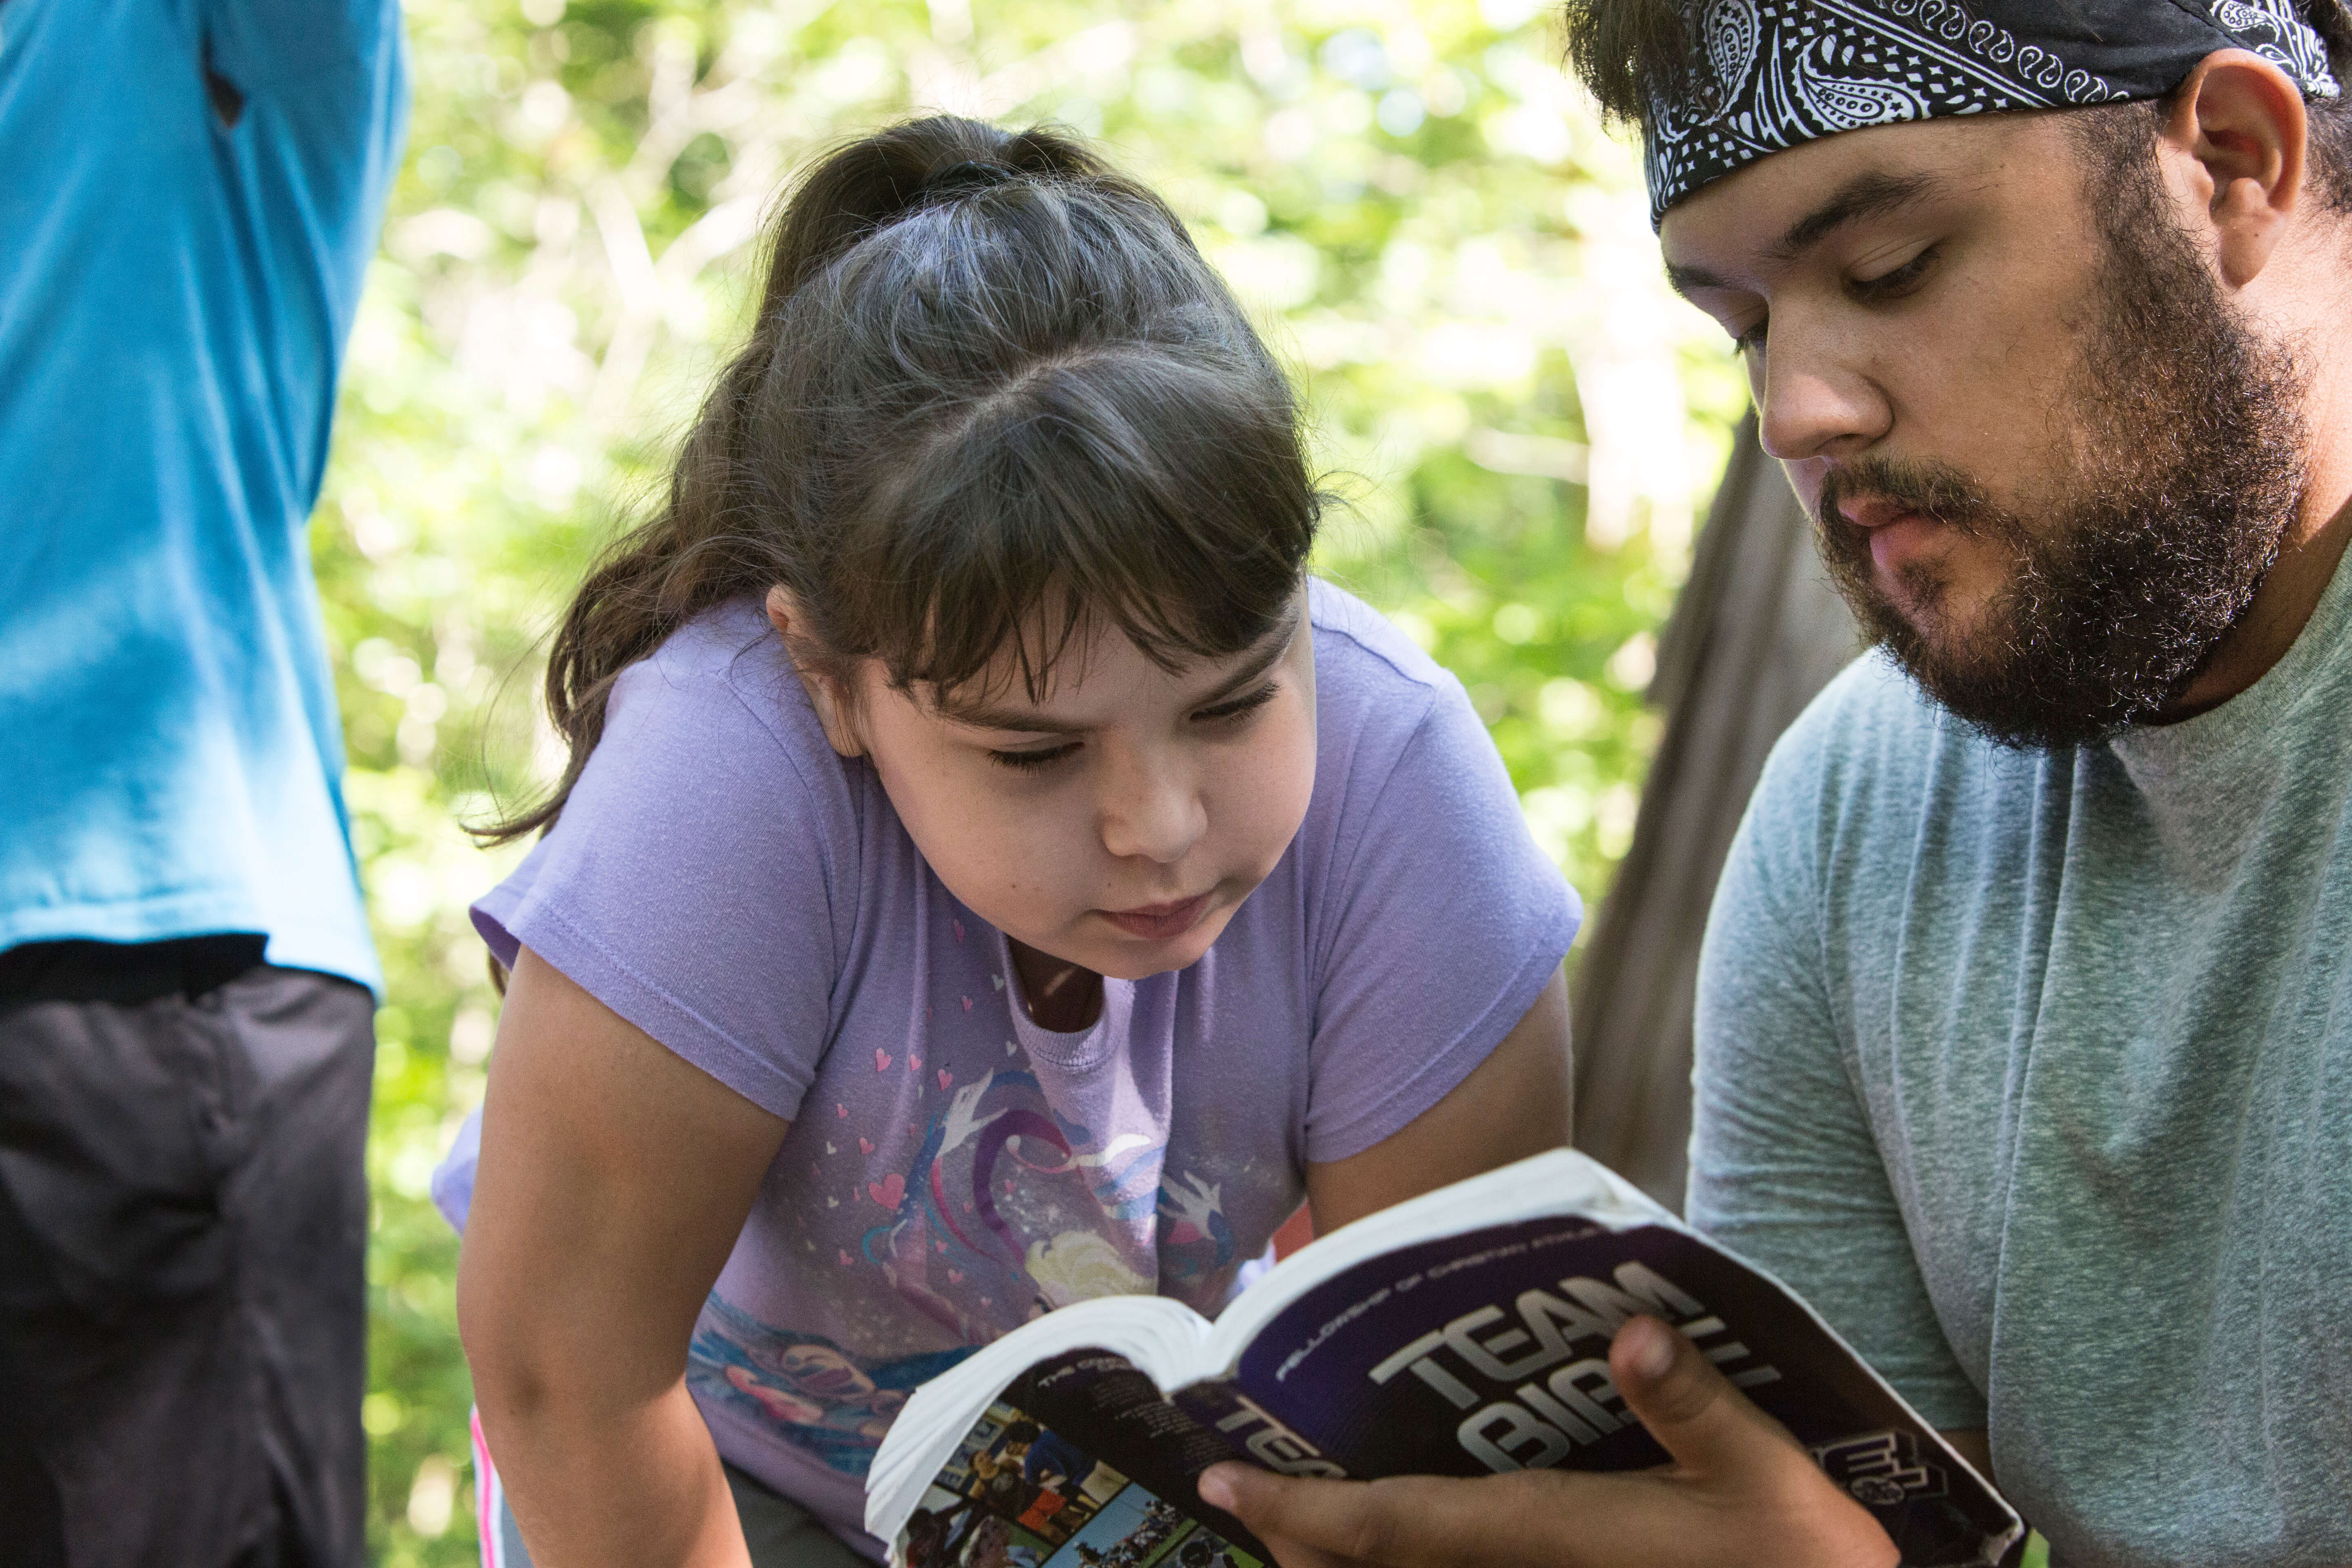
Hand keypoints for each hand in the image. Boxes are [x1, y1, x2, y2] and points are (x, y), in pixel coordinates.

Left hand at [1195, 1315, 1895, 1567]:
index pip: (1391, 1529)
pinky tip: (1406, 1549)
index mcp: (1548, 1537)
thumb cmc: (1803, 1557)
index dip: (1299, 1510)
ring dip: (1341, 1567)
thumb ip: (1692, 1401)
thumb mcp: (1761, 1468)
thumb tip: (1630, 1332)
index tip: (1222, 1482)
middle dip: (1297, 1546)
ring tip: (1294, 1528)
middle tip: (1239, 1497)